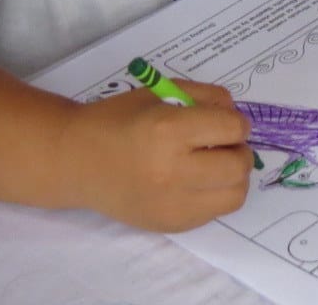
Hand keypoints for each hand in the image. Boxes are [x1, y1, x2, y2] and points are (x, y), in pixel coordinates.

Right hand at [61, 81, 252, 230]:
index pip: (232, 128)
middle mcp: (171, 170)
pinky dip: (215, 196)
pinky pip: (214, 213)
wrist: (77, 161)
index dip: (236, 122)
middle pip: (238, 166)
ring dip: (234, 177)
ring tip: (214, 165)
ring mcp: (169, 204)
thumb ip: (207, 97)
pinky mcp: (168, 224)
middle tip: (223, 145)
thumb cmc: (120, 120)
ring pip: (234, 195)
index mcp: (168, 130)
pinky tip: (195, 183)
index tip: (225, 123)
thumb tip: (238, 117)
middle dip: (240, 151)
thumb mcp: (164, 93)